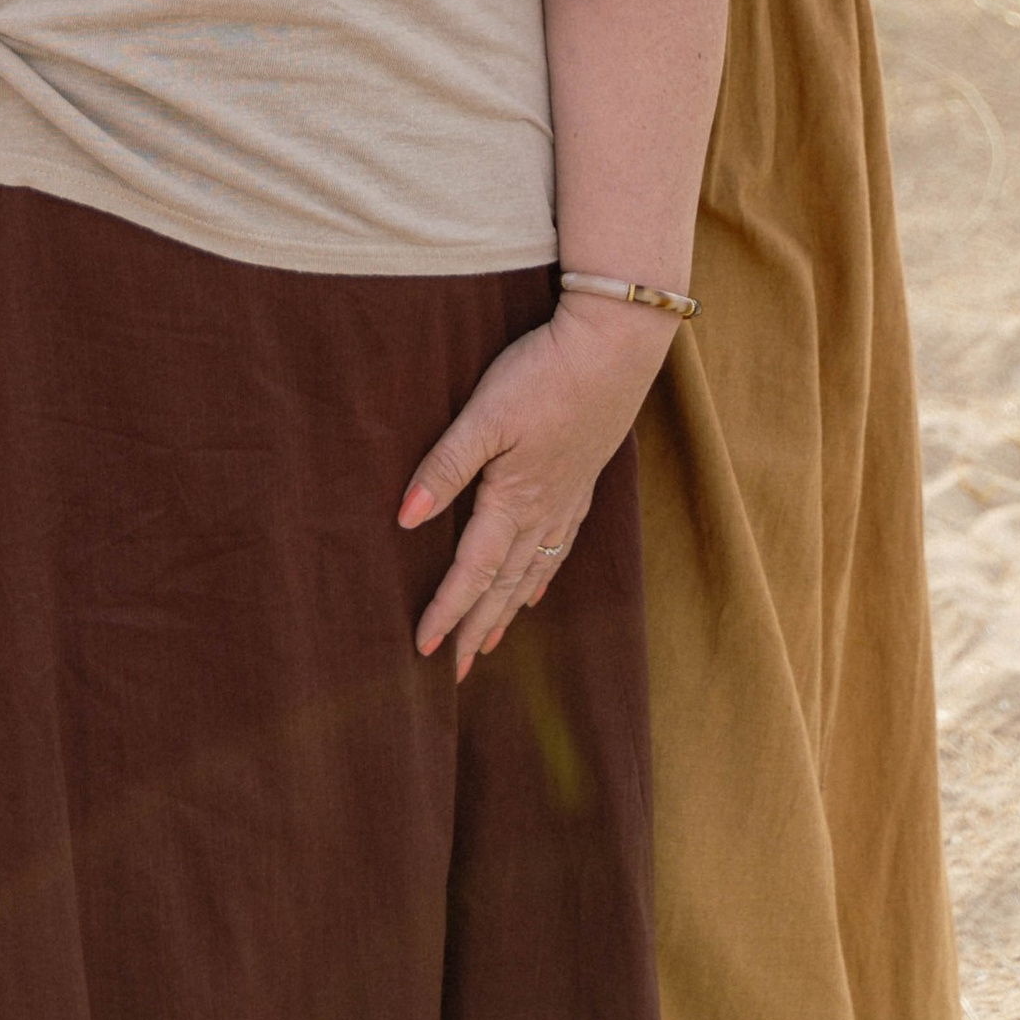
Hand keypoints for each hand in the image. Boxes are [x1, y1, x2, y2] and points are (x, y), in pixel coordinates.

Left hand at [398, 296, 672, 677]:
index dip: (446, 610)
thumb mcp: (484, 415)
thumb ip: (446, 465)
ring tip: (489, 642)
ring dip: (507, 610)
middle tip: (455, 670)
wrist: (613, 349)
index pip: (472, 570)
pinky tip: (536, 587)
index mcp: (513, 500)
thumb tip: (406, 518)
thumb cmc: (542, 376)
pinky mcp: (582, 481)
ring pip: (531, 571)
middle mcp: (542, 512)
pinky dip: (543, 575)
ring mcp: (567, 499)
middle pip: (503, 583)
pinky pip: (559, 546)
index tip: (424, 649)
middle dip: (476, 627)